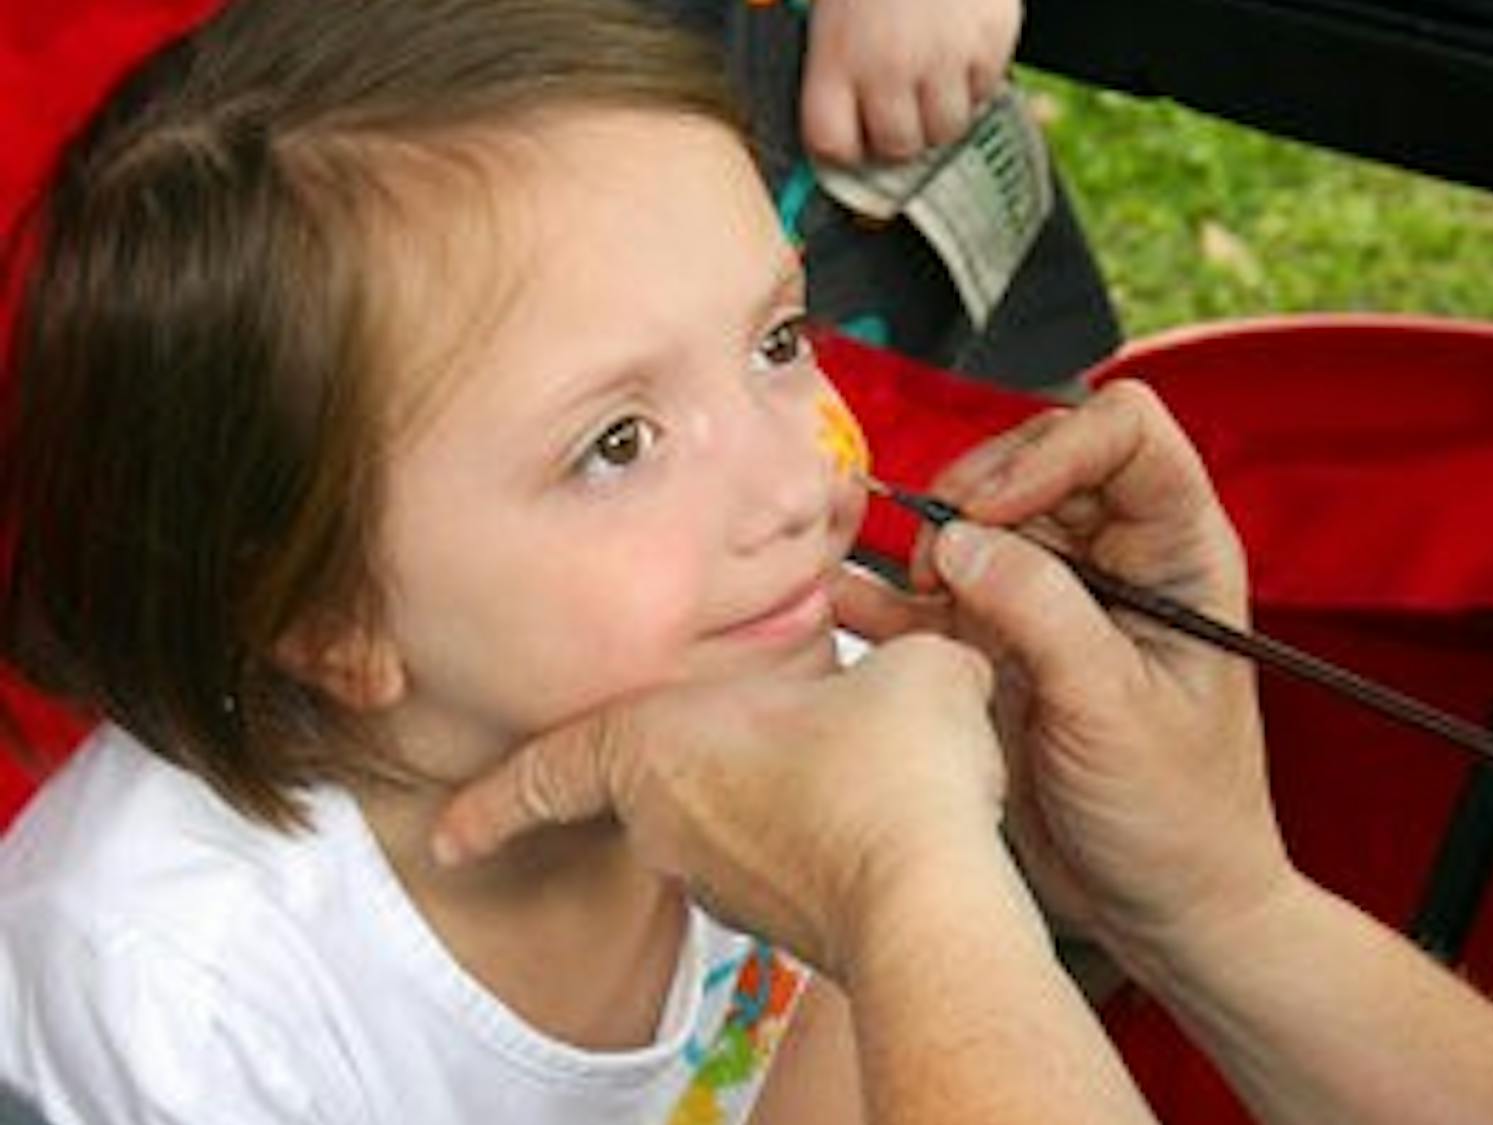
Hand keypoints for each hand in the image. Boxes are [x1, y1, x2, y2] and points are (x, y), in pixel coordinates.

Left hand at [429, 635, 1003, 979]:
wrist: (930, 902)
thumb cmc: (888, 773)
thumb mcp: (905, 666)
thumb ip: (897, 649)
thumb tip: (925, 657)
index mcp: (658, 747)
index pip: (548, 770)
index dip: (495, 799)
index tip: (449, 834)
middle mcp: (672, 825)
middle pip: (647, 787)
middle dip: (682, 759)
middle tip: (731, 730)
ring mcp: (723, 883)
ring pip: (716, 825)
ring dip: (753, 793)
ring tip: (823, 761)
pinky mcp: (780, 921)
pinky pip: (770, 861)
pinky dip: (797, 834)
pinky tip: (858, 810)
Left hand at [801, 0, 1020, 163]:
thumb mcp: (832, 8)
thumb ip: (831, 65)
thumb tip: (837, 128)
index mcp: (837, 55)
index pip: (832, 145)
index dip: (843, 149)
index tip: (852, 141)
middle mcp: (888, 66)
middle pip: (895, 148)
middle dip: (898, 136)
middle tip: (900, 111)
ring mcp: (942, 58)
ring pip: (944, 131)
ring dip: (938, 116)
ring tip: (932, 82)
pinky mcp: (988, 45)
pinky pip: (983, 95)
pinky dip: (974, 83)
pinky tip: (958, 52)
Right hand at [835, 381, 1294, 975]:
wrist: (1159, 908)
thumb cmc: (1182, 812)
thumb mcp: (1118, 706)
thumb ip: (1041, 612)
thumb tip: (961, 540)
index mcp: (1175, 551)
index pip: (1122, 433)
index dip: (1052, 449)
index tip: (994, 509)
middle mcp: (1108, 560)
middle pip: (1030, 465)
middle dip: (975, 497)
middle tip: (939, 564)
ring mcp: (1043, 601)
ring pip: (973, 526)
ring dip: (927, 546)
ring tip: (908, 595)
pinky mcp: (991, 647)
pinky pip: (929, 601)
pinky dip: (887, 599)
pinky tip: (849, 603)